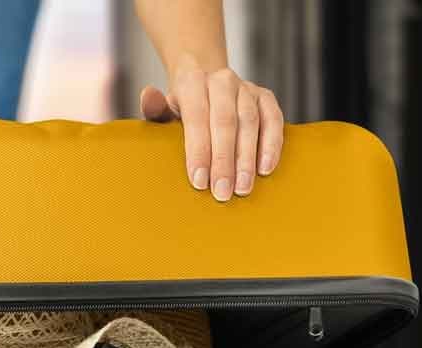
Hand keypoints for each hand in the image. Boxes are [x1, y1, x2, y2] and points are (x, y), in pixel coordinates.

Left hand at [140, 62, 282, 201]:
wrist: (205, 86)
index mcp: (193, 82)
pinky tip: (265, 169)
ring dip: (247, 158)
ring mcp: (246, 88)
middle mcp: (222, 81)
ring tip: (242, 188)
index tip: (199, 181)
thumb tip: (148, 96)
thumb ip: (155, 108)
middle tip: (222, 192)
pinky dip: (271, 145)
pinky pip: (273, 120)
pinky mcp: (265, 97)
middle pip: (226, 123)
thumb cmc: (181, 108)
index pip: (197, 118)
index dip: (199, 151)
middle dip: (224, 160)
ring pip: (250, 123)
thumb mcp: (163, 109)